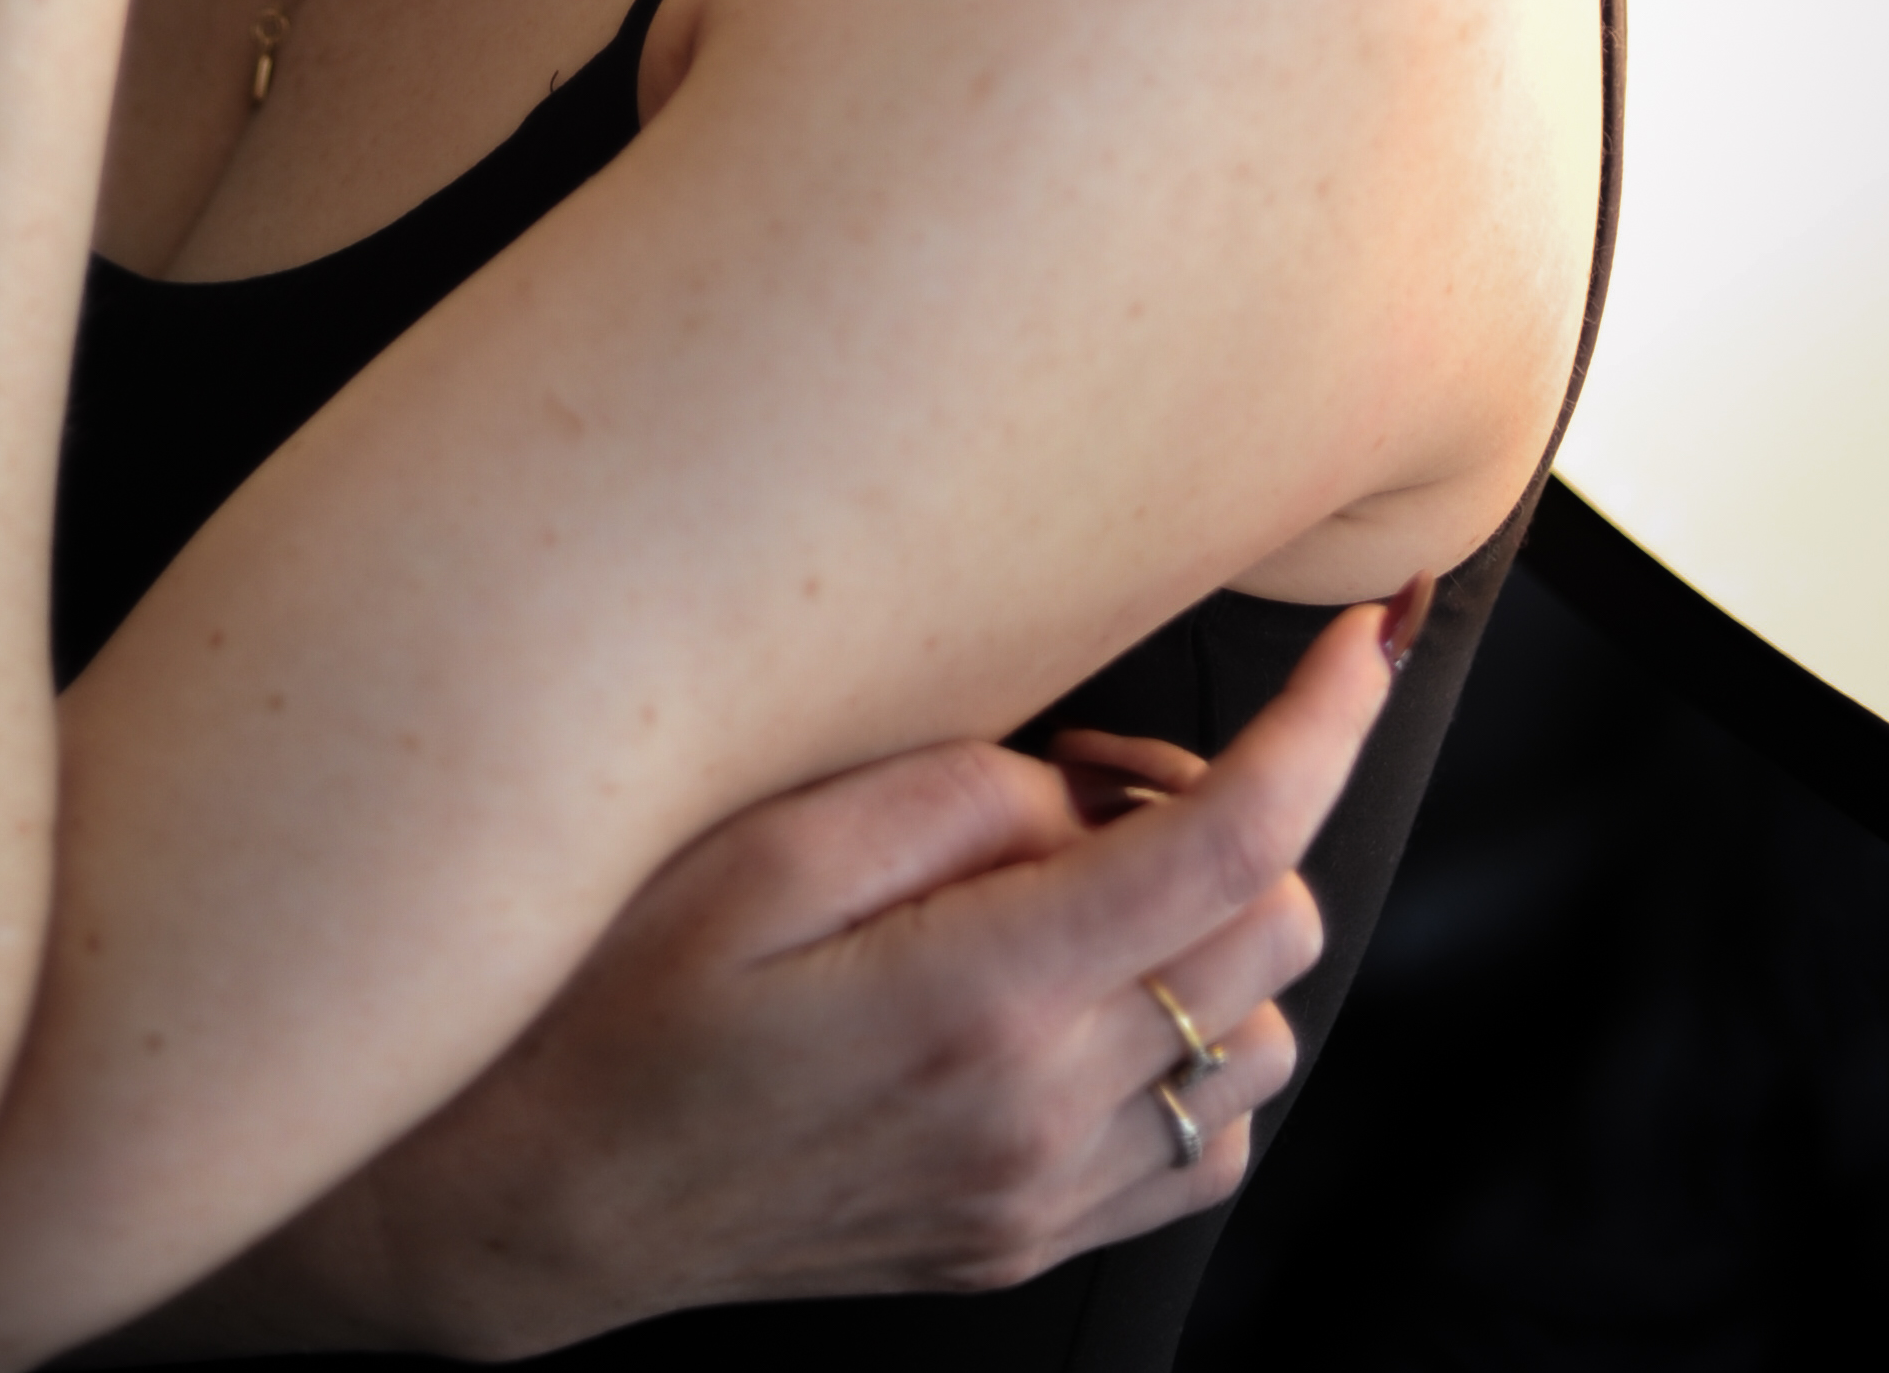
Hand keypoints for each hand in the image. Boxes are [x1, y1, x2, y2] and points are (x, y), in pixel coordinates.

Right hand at [310, 599, 1397, 1353]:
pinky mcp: (1021, 1241)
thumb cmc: (611, 999)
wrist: (533, 1194)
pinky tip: (1081, 990)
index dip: (1321, 728)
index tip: (1355, 647)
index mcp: (980, 997)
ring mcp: (1038, 1196)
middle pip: (1271, 934)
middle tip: (1074, 775)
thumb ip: (950, 796)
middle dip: (1224, 813)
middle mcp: (1039, 1115)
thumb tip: (1079, 792)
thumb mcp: (756, 845)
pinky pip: (1203, 1151)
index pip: (1235, 848)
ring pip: (1256, 1042)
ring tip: (1060, 884)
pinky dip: (1192, 1051)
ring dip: (1208, 934)